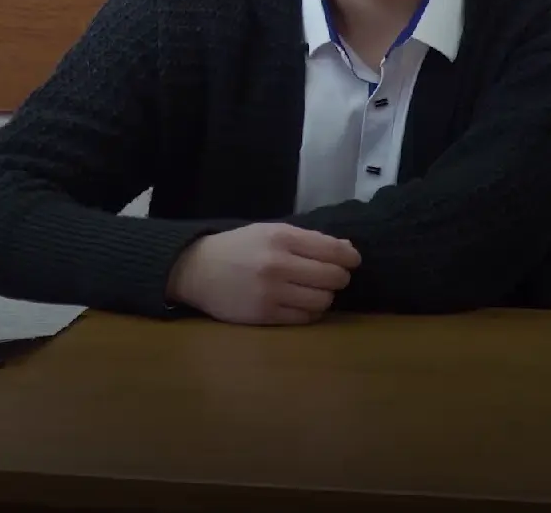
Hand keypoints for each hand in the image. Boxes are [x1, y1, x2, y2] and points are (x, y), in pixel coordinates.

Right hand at [165, 223, 360, 324]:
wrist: (198, 269)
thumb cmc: (238, 247)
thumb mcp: (270, 231)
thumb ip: (307, 240)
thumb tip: (347, 250)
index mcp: (281, 237)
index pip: (333, 250)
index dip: (350, 257)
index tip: (352, 260)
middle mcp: (279, 264)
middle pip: (333, 277)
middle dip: (339, 277)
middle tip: (333, 276)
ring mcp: (272, 292)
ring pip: (322, 301)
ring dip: (325, 296)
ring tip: (315, 290)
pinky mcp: (265, 316)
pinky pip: (305, 318)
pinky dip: (310, 312)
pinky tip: (301, 304)